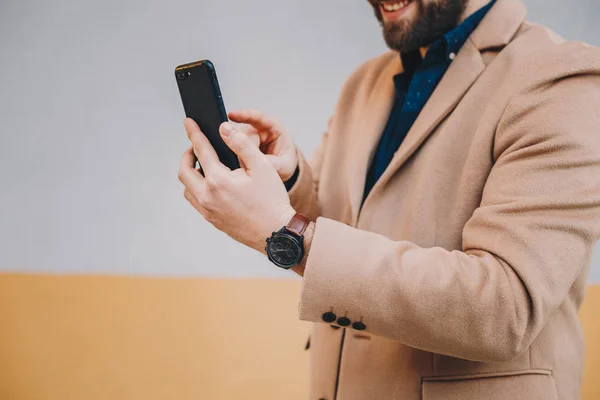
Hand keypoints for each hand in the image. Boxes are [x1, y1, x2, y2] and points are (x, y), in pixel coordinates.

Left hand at [178, 118, 295, 253]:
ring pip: (187, 187)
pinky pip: (195, 200)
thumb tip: (224, 129)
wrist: (275, 233)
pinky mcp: (211, 220)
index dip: (194, 133)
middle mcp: (207, 196)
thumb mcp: (261, 166)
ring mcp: (207, 210)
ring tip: (204, 165)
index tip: (189, 122)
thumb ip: (241, 144)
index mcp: (218, 180)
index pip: (200, 150)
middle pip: (184, 171)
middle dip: (188, 155)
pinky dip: (196, 187)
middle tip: (196, 146)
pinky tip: (211, 183)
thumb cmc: (271, 200)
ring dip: (191, 173)